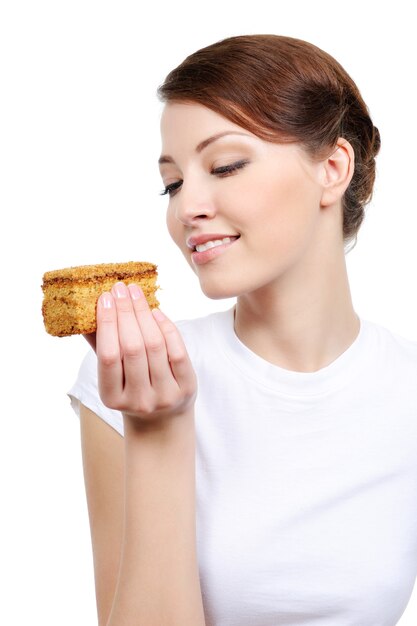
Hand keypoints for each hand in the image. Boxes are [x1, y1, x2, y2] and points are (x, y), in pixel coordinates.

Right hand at [86, 282, 196, 425]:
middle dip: (126, 313)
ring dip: (144, 314)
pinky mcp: (186, 388)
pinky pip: (177, 351)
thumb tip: (87, 308)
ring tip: (136, 295)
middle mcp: (139, 400)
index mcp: (113, 398)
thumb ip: (100, 346)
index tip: (104, 298)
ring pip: (155, 346)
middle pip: (133, 348)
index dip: (106, 324)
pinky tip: (156, 313)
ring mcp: (165, 395)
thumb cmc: (131, 389)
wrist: (161, 422)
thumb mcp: (112, 376)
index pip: (108, 356)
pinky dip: (166, 327)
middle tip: (120, 288)